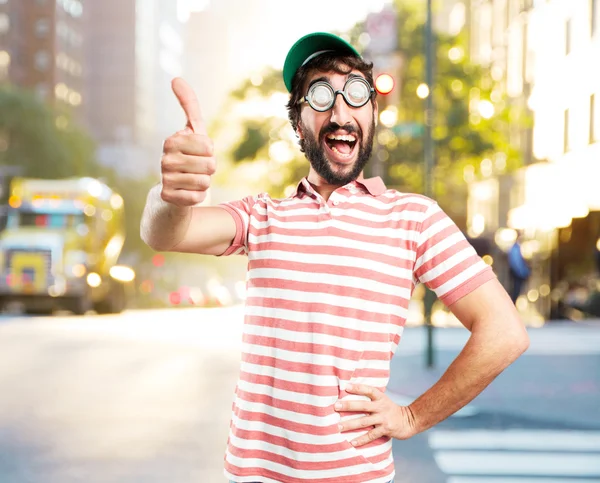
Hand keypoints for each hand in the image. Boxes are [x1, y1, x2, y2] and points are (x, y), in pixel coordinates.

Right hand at [160, 78, 215, 206]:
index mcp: (171, 141)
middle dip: (209, 169)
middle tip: (196, 169)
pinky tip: (187, 193)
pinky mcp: (168, 197)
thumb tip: (175, 78)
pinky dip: (198, 196)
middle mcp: (165, 159)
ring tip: (192, 181)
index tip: (198, 153)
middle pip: (210, 165)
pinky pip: (198, 197)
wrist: (173, 190)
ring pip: (205, 182)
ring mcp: (165, 179)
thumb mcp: (193, 131)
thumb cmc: (188, 156)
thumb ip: (189, 105)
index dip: (210, 152)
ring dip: (204, 183)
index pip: (208, 146)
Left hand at [335, 384, 417, 446]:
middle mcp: (381, 407)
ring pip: (364, 421)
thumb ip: (371, 399)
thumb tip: (351, 393)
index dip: (357, 388)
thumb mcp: (383, 400)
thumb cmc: (391, 410)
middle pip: (363, 405)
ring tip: (339, 427)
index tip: (345, 387)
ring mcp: (383, 419)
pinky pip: (371, 435)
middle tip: (335, 406)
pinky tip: (352, 442)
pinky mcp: (385, 430)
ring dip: (350, 424)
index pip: (368, 390)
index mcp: (380, 398)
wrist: (410, 420)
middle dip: (348, 406)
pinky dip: (361, 439)